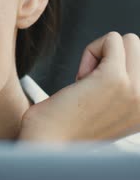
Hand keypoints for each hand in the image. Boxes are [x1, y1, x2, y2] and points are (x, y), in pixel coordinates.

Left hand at [19, 32, 139, 141]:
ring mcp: (137, 90)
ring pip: (126, 40)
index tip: (101, 91)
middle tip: (91, 83)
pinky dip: (91, 51)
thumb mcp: (114, 107)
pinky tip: (80, 79)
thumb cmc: (71, 124)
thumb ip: (128, 87)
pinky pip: (111, 39)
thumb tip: (128, 50)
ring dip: (101, 54)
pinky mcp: (115, 79)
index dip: (119, 67)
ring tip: (87, 82)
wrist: (50, 142)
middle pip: (137, 46)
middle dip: (110, 57)